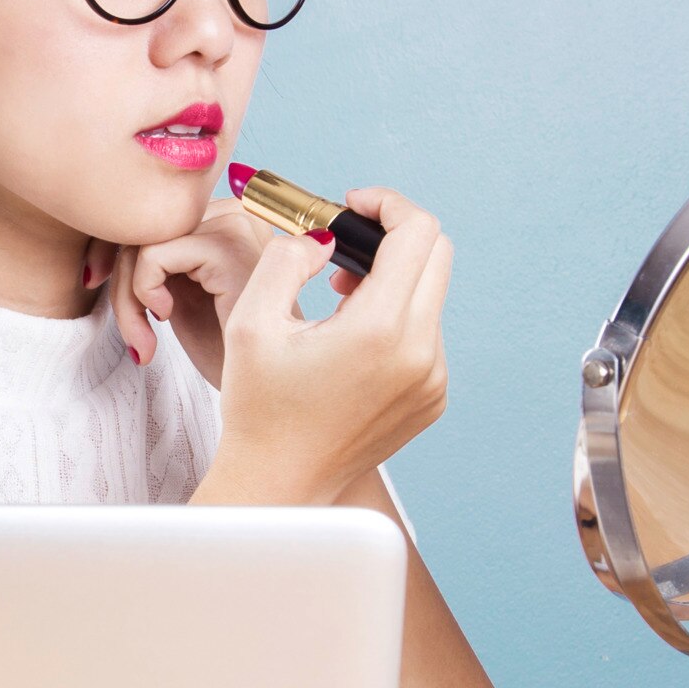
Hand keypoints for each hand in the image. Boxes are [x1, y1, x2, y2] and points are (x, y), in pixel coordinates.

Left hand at [89, 197, 367, 384]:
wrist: (262, 396)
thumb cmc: (224, 353)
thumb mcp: (178, 295)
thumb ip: (151, 260)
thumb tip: (100, 238)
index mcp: (226, 219)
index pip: (153, 215)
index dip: (115, 251)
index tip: (98, 286)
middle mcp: (236, 213)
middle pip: (144, 223)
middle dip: (122, 283)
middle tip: (133, 337)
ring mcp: (237, 226)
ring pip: (143, 238)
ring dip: (128, 297)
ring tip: (143, 341)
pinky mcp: (229, 248)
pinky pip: (154, 255)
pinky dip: (142, 291)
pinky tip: (164, 321)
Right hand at [193, 187, 451, 505]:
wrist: (279, 483)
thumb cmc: (258, 407)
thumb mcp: (251, 320)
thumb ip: (288, 258)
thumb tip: (324, 237)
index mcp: (381, 331)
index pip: (418, 232)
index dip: (386, 204)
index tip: (351, 206)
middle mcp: (422, 354)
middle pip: (437, 255)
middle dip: (391, 236)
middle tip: (341, 251)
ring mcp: (434, 379)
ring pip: (430, 294)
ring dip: (392, 280)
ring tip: (338, 301)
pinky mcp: (434, 398)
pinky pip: (427, 332)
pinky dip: (396, 318)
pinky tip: (352, 340)